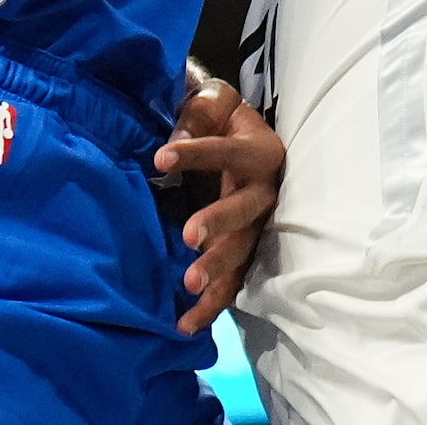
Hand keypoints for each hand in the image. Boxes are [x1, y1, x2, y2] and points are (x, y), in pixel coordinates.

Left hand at [153, 68, 285, 334]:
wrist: (235, 136)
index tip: (160, 159)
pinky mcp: (244, 252)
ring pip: (243, 250)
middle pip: (245, 209)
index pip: (228, 152)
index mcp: (261, 150)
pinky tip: (185, 324)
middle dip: (219, 223)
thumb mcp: (212, 102)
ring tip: (189, 286)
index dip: (196, 155)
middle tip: (189, 236)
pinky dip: (212, 305)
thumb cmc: (220, 118)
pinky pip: (233, 282)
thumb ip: (195, 116)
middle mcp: (266, 191)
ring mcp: (257, 227)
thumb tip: (171, 143)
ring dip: (218, 269)